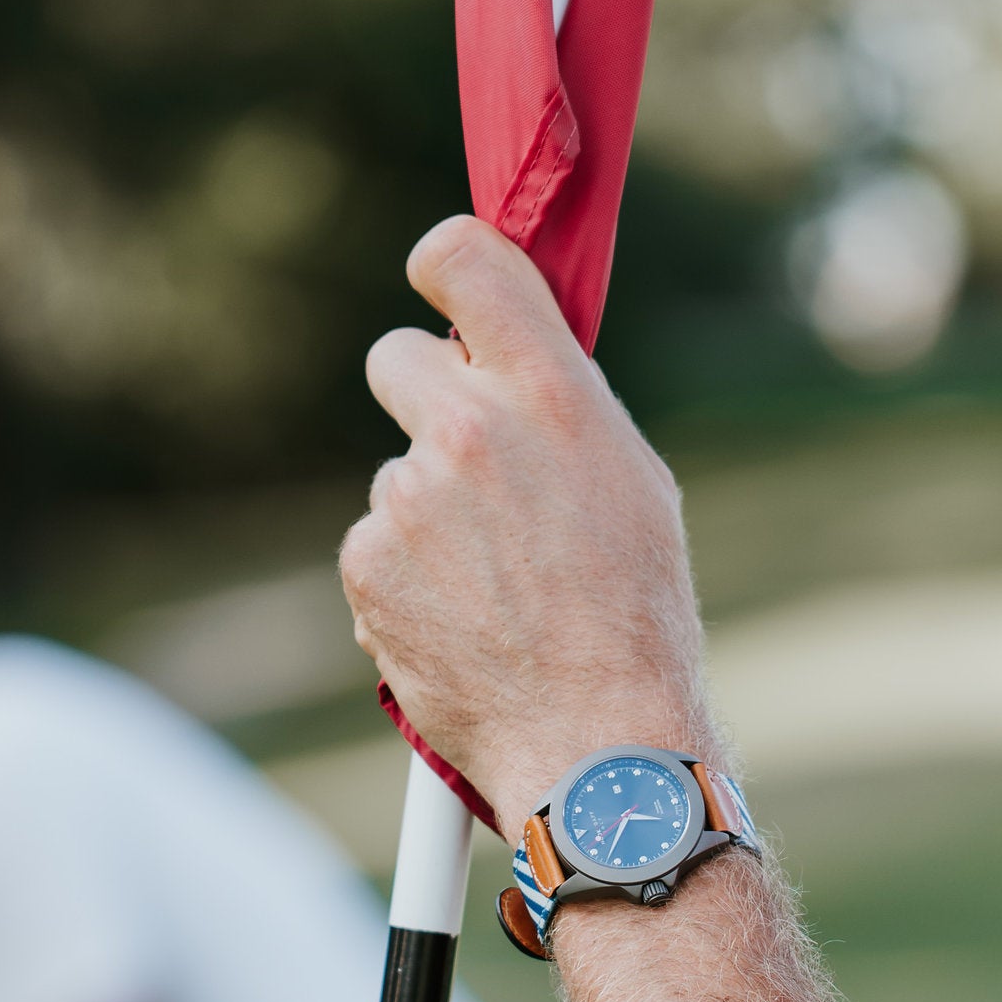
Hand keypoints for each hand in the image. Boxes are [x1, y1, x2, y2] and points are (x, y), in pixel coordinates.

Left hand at [341, 218, 713, 833]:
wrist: (592, 741)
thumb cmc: (634, 618)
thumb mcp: (631, 484)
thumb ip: (561, 409)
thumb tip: (507, 366)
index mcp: (554, 396)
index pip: (467, 260)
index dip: (445, 263)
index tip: (444, 286)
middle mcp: (473, 430)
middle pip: (399, 357)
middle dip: (424, 397)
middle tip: (467, 461)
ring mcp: (411, 496)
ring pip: (397, 473)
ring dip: (428, 515)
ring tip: (494, 586)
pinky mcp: (367, 561)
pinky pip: (375, 543)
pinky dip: (404, 579)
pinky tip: (461, 622)